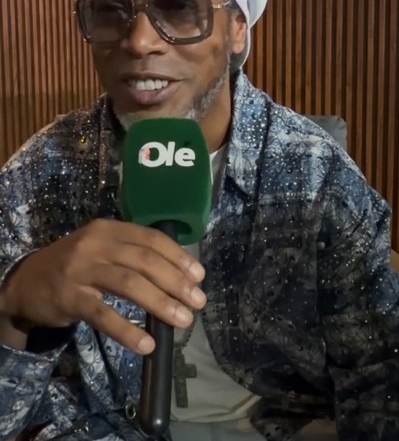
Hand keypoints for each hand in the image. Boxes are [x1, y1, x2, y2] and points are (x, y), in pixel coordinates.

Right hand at [0, 219, 205, 353]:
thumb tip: (183, 277)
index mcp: (109, 230)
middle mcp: (95, 244)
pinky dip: (127, 330)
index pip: (151, 239)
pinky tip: (147, 344)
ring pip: (129, 284)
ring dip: (160, 303)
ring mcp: (80, 270)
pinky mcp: (68, 297)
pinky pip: (103, 314)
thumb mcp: (102, 250)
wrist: (24, 283)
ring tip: (182, 320)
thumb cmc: (75, 267)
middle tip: (198, 302)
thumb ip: (135, 256)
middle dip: (176, 282)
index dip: (179, 257)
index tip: (200, 276)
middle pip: (144, 261)